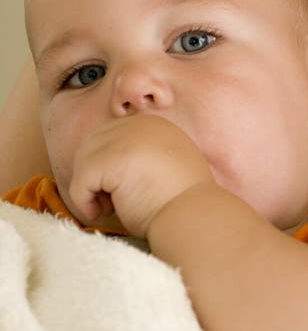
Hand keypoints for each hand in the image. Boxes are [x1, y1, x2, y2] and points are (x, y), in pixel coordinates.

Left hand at [68, 113, 215, 237]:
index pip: (109, 135)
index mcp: (152, 124)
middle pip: (92, 143)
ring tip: (107, 208)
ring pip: (83, 160)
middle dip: (92, 174)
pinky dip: (83, 201)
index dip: (105, 165)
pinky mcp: (114, 158)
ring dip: (87, 188)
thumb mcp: (162, 167)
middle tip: (108, 202)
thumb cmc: (178, 204)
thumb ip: (140, 156)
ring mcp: (126, 138)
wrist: (192, 217)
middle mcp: (138, 123)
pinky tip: (101, 214)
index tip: (117, 191)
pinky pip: (81, 179)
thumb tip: (106, 168)